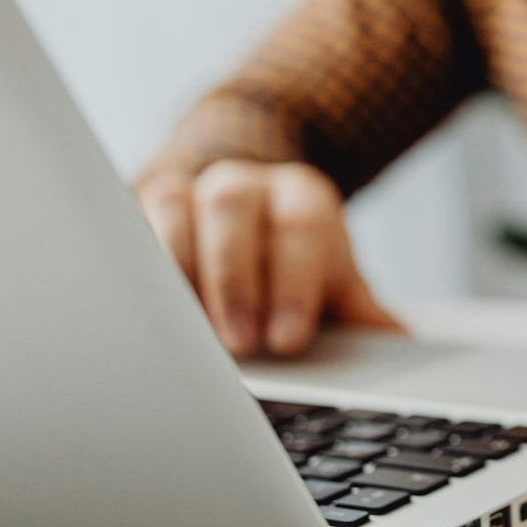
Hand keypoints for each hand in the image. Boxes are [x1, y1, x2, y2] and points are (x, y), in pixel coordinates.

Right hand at [134, 160, 403, 356]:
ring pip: (175, 209)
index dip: (295, 282)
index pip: (301, 224)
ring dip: (182, 276)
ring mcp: (187, 190)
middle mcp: (242, 182)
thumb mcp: (328, 282)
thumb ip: (357, 309)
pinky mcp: (139, 211)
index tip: (288, 338)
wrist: (243, 215)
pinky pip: (129, 227)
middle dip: (236, 280)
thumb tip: (397, 340)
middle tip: (241, 344)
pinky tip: (147, 316)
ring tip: (192, 338)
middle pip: (234, 206)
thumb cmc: (288, 263)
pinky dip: (139, 271)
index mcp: (300, 194)